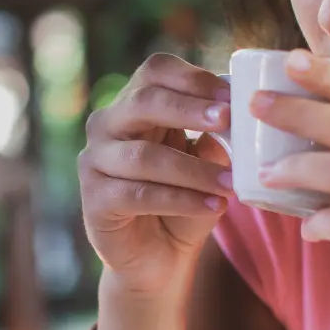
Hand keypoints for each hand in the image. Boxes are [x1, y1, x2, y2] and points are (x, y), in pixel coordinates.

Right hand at [78, 53, 232, 296]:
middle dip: (189, 108)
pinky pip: (138, 194)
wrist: (160, 258)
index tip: (232, 96)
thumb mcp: (208, 165)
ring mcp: (95, 161)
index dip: (193, 79)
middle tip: (227, 119)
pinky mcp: (94, 199)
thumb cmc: (186, 201)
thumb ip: (215, 139)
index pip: (156, 71)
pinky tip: (213, 206)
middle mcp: (108, 125)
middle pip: (144, 101)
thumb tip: (235, 118)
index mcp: (137, 105)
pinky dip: (180, 200)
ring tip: (230, 184)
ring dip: (194, 169)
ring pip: (145, 156)